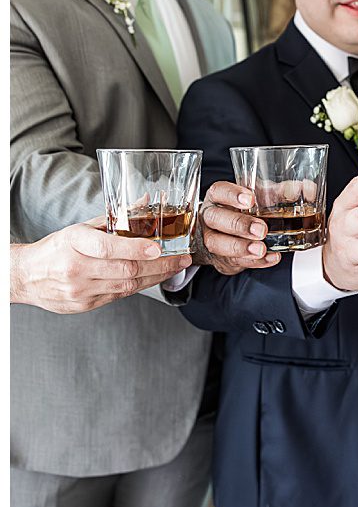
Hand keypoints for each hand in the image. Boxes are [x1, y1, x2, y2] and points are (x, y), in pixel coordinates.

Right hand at [10, 220, 191, 313]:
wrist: (26, 277)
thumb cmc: (58, 249)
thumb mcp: (81, 228)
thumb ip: (115, 218)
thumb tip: (146, 201)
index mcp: (73, 242)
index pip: (107, 247)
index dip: (135, 249)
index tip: (158, 248)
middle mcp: (75, 268)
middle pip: (125, 270)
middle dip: (159, 266)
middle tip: (182, 259)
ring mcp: (80, 290)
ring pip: (127, 286)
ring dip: (156, 277)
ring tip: (175, 268)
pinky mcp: (85, 305)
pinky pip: (120, 296)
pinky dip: (140, 287)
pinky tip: (154, 278)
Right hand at [196, 181, 280, 274]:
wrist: (228, 235)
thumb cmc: (242, 211)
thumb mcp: (258, 198)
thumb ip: (277, 193)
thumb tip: (300, 190)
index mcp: (218, 197)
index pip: (219, 191)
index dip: (232, 195)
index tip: (250, 200)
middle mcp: (211, 217)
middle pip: (216, 218)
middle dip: (239, 224)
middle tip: (260, 229)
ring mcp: (213, 239)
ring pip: (218, 243)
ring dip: (241, 247)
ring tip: (261, 249)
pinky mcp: (222, 259)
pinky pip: (235, 261)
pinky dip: (255, 262)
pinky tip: (270, 257)